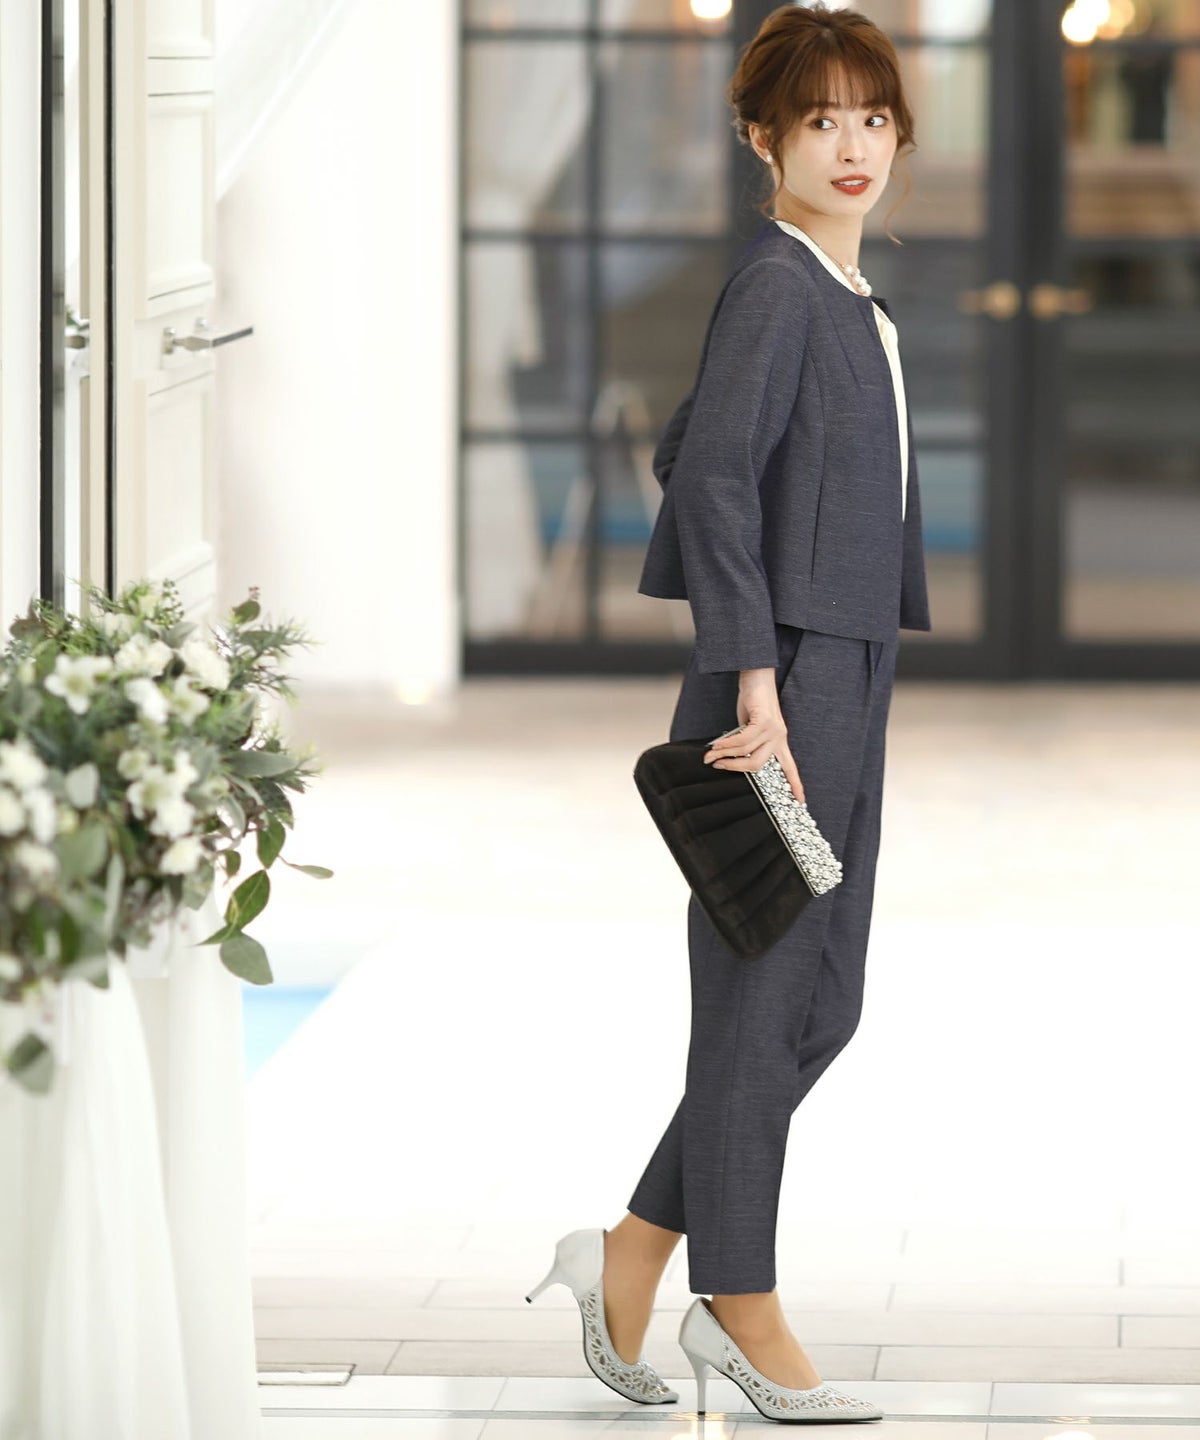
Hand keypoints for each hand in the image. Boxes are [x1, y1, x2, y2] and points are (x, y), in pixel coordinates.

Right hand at [702, 668, 805, 803]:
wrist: (756, 676)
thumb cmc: (752, 702)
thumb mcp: (748, 728)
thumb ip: (744, 744)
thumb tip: (727, 759)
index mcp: (779, 742)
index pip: (789, 767)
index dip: (795, 785)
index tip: (801, 802)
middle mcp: (780, 738)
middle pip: (757, 766)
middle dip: (733, 768)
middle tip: (716, 765)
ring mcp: (774, 730)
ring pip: (746, 753)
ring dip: (724, 755)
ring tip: (710, 754)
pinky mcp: (765, 722)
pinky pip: (742, 740)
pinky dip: (726, 745)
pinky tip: (716, 745)